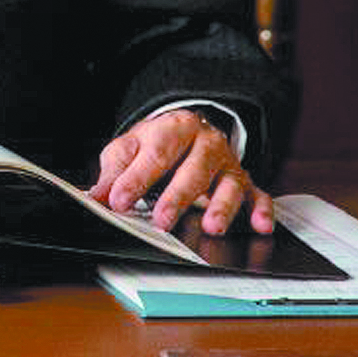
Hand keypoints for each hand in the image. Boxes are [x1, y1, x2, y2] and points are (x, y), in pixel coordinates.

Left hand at [89, 108, 274, 235]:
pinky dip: (262, 211)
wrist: (187, 130)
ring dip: (222, 207)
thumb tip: (95, 197)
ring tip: (211, 227)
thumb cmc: (156, 144)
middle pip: (194, 170)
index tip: (119, 201)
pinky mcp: (246, 182)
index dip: (136, 179)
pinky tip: (260, 225)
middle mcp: (207, 143)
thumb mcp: (128, 149)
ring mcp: (228, 164)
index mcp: (175, 129)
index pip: (156, 154)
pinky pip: (259, 195)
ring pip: (229, 185)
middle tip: (162, 220)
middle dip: (178, 197)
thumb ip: (114, 172)